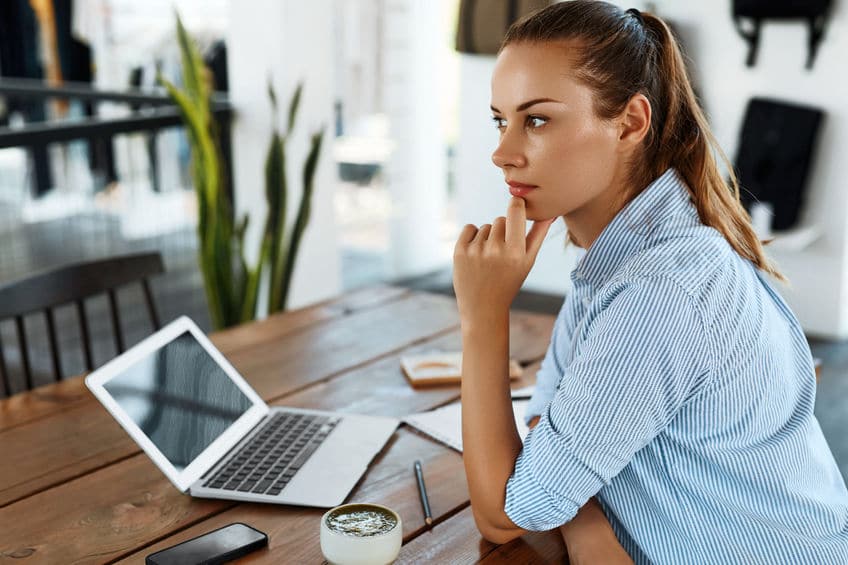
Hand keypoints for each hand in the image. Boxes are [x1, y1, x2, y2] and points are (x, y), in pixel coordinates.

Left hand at [453, 197, 554, 321]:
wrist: (483, 308)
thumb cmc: (509, 282)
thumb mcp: (528, 262)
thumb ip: (539, 235)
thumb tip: (549, 213)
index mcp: (516, 252)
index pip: (515, 211)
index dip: (516, 203)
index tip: (517, 203)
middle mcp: (495, 250)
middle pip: (500, 220)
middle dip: (502, 231)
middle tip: (502, 254)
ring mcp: (476, 251)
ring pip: (485, 227)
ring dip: (488, 237)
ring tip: (489, 260)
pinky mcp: (459, 252)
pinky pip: (470, 228)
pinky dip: (473, 236)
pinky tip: (477, 254)